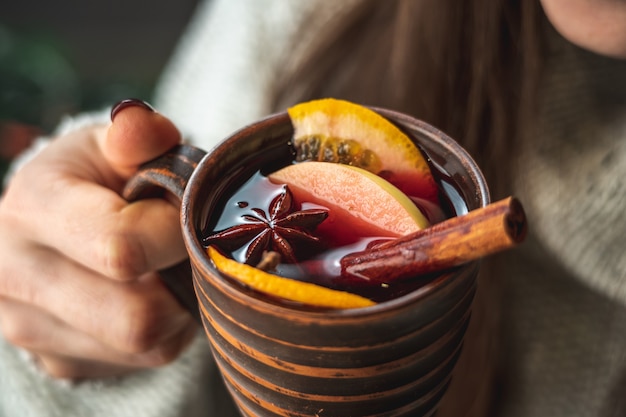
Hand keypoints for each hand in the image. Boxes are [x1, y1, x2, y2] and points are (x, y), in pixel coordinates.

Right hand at [0, 100, 197, 378]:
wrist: (50, 226)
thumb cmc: (93, 179)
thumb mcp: (113, 145)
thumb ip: (138, 134)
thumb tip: (145, 125)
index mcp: (32, 208)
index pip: (123, 248)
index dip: (177, 233)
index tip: (185, 216)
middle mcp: (15, 275)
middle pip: (136, 317)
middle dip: (180, 283)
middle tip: (183, 253)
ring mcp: (30, 327)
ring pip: (144, 345)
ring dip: (176, 310)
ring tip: (167, 271)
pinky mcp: (57, 359)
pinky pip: (139, 361)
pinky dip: (161, 331)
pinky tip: (149, 295)